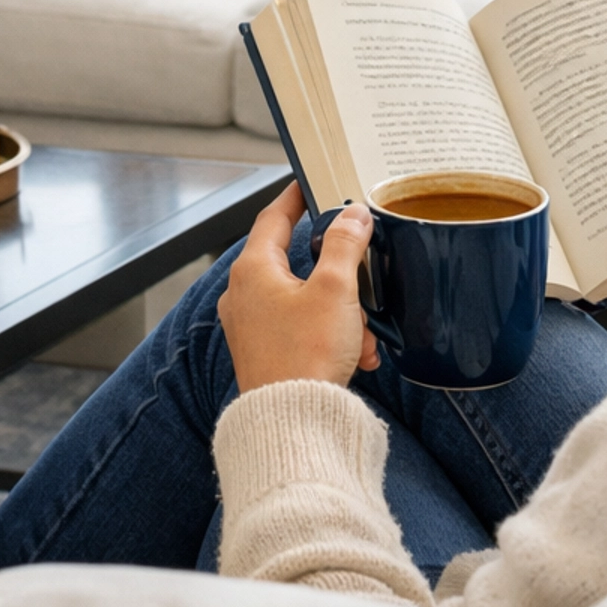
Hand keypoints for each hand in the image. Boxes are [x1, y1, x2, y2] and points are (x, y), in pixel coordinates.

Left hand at [218, 181, 379, 391]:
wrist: (292, 424)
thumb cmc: (305, 357)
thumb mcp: (335, 291)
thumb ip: (344, 245)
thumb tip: (352, 215)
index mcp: (253, 269)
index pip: (274, 216)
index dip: (296, 196)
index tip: (311, 182)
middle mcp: (244, 294)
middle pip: (297, 263)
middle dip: (339, 278)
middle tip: (362, 280)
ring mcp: (252, 325)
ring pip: (306, 301)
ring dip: (342, 314)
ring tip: (362, 337)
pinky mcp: (265, 351)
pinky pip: (303, 329)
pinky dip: (332, 336)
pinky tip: (356, 356)